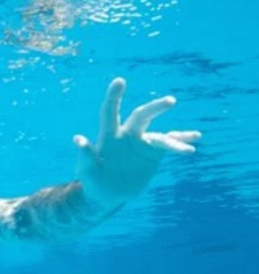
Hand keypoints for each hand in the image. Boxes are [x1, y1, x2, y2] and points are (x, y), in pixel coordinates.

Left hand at [74, 78, 200, 206]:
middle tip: (170, 102)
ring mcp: (142, 143)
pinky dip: (182, 142)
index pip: (110, 113)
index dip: (114, 97)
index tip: (120, 80)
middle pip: (142, 116)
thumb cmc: (93, 179)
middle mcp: (127, 135)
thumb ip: (85, 155)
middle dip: (155, 108)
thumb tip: (78, 139)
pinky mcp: (153, 154)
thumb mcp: (85, 170)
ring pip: (161, 136)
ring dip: (175, 140)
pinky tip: (195, 139)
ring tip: (190, 143)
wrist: (108, 193)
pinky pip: (171, 145)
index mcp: (108, 136)